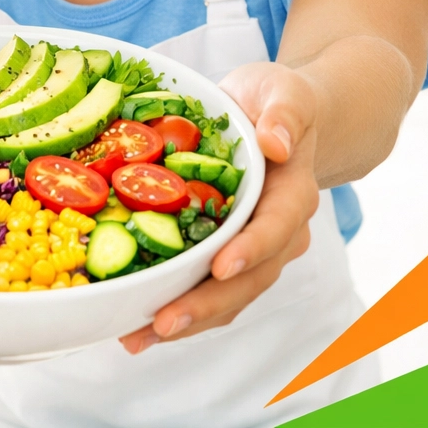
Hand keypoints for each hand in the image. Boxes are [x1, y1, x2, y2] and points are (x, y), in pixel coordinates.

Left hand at [119, 61, 320, 353]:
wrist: (275, 120)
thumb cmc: (274, 100)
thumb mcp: (282, 90)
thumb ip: (284, 113)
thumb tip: (276, 143)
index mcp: (292, 193)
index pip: (276, 226)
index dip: (250, 248)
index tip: (220, 266)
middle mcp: (279, 233)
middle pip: (249, 278)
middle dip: (207, 304)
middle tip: (164, 322)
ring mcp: (253, 251)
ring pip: (227, 297)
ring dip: (186, 320)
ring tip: (137, 337)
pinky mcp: (226, 257)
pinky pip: (206, 292)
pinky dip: (175, 309)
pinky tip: (135, 326)